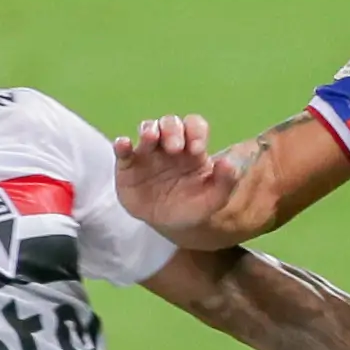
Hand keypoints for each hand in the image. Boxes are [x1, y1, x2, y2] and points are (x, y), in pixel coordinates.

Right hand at [115, 114, 246, 236]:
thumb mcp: (213, 200)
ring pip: (147, 129)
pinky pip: (122, 151)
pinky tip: (124, 144)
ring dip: (149, 130)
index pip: (194, 126)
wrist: (170, 226)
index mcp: (192, 149)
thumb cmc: (192, 207)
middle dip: (172, 130)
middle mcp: (169, 145)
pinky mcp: (127, 166)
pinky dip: (121, 144)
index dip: (195, 131)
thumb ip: (225, 182)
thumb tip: (228, 163)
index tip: (197, 148)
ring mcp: (147, 154)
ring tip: (151, 138)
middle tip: (175, 148)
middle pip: (170, 123)